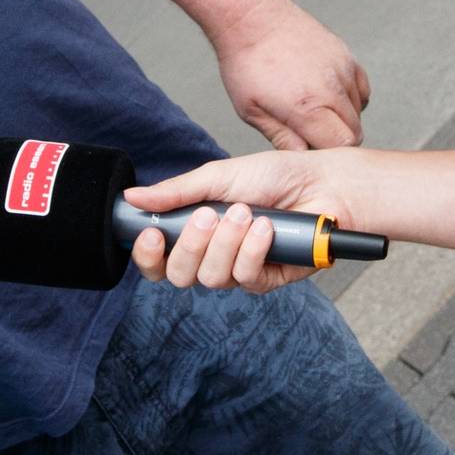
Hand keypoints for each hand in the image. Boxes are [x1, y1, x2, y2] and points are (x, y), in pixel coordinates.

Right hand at [126, 149, 362, 292]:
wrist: (322, 184)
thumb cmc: (274, 176)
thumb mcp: (218, 175)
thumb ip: (176, 192)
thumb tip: (132, 197)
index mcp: (195, 230)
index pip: (158, 258)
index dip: (147, 255)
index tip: (151, 233)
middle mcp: (213, 254)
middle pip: (178, 275)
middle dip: (189, 245)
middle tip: (208, 215)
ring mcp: (238, 269)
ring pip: (210, 278)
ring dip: (225, 243)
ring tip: (245, 213)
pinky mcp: (266, 279)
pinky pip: (245, 279)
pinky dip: (252, 251)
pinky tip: (266, 228)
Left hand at [207, 0, 369, 150]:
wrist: (252, 17)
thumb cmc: (246, 63)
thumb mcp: (252, 111)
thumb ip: (282, 138)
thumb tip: (303, 160)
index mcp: (307, 106)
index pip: (342, 145)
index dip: (327, 153)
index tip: (309, 148)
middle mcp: (332, 88)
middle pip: (355, 132)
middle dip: (335, 139)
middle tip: (307, 133)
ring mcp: (343, 69)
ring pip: (359, 111)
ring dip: (342, 118)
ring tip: (312, 111)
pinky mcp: (347, 56)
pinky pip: (362, 89)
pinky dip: (350, 99)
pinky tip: (326, 96)